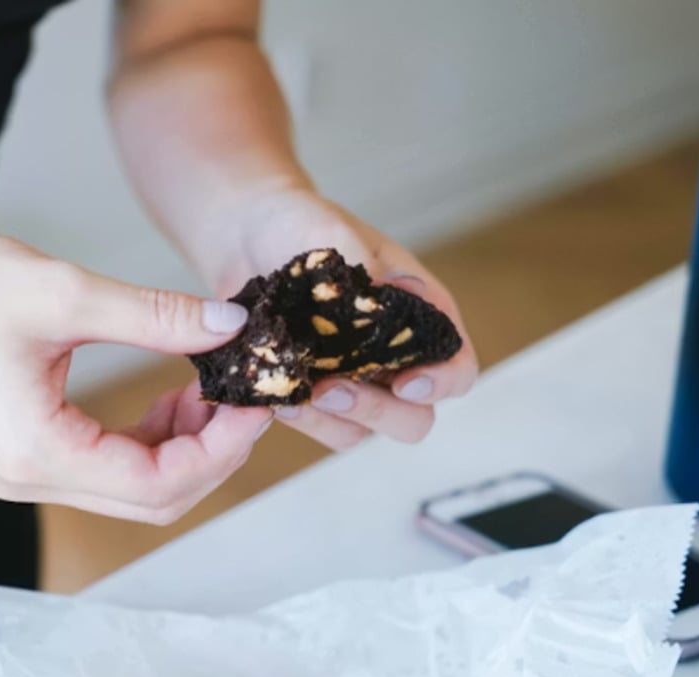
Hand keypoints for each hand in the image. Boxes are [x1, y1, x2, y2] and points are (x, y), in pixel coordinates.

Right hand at [0, 209, 270, 523]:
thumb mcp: (62, 293)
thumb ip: (156, 316)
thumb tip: (229, 325)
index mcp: (36, 453)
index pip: (159, 485)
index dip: (221, 448)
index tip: (255, 401)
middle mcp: (26, 478)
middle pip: (150, 500)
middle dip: (209, 454)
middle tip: (242, 397)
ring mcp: (16, 470)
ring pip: (128, 488)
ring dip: (178, 449)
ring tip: (205, 389)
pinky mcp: (14, 449)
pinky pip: (99, 466)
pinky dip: (141, 441)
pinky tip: (162, 397)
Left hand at [215, 187, 478, 449]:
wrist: (241, 231)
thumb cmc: (298, 223)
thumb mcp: (330, 233)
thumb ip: (359, 266)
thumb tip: (381, 299)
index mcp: (418, 313)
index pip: (457, 366)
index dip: (442, 383)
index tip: (406, 382)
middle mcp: (391, 355)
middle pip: (413, 417)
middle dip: (377, 412)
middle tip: (331, 389)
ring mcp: (352, 379)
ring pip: (362, 432)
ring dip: (332, 420)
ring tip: (294, 391)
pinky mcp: (311, 393)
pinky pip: (320, 428)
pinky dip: (301, 420)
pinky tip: (274, 394)